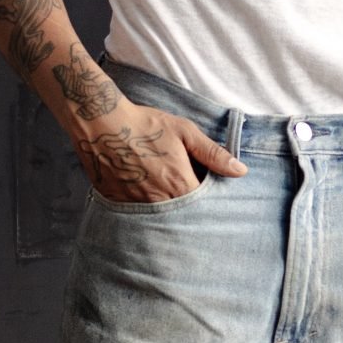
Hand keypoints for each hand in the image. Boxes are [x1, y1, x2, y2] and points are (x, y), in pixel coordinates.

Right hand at [76, 103, 248, 202]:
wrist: (102, 124)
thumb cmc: (145, 125)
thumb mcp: (184, 132)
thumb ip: (213, 153)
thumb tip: (240, 171)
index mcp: (180, 184)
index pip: (204, 206)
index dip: (207, 201)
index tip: (207, 193)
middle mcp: (160, 201)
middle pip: (183, 216)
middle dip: (188, 209)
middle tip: (183, 192)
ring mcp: (138, 206)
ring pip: (161, 218)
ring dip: (167, 210)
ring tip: (163, 192)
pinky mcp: (119, 205)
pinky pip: (138, 215)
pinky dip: (145, 209)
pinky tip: (143, 193)